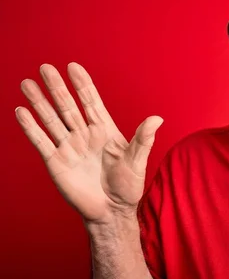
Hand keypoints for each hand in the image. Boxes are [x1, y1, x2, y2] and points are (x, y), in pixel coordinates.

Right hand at [15, 63, 162, 224]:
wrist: (111, 211)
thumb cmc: (128, 187)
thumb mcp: (137, 162)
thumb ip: (143, 139)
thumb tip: (157, 119)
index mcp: (105, 130)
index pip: (91, 102)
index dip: (82, 84)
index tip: (73, 66)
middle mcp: (85, 135)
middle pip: (68, 106)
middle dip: (57, 87)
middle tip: (45, 67)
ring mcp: (69, 147)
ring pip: (51, 119)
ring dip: (39, 102)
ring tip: (27, 83)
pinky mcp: (56, 162)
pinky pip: (41, 141)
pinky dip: (31, 127)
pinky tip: (21, 111)